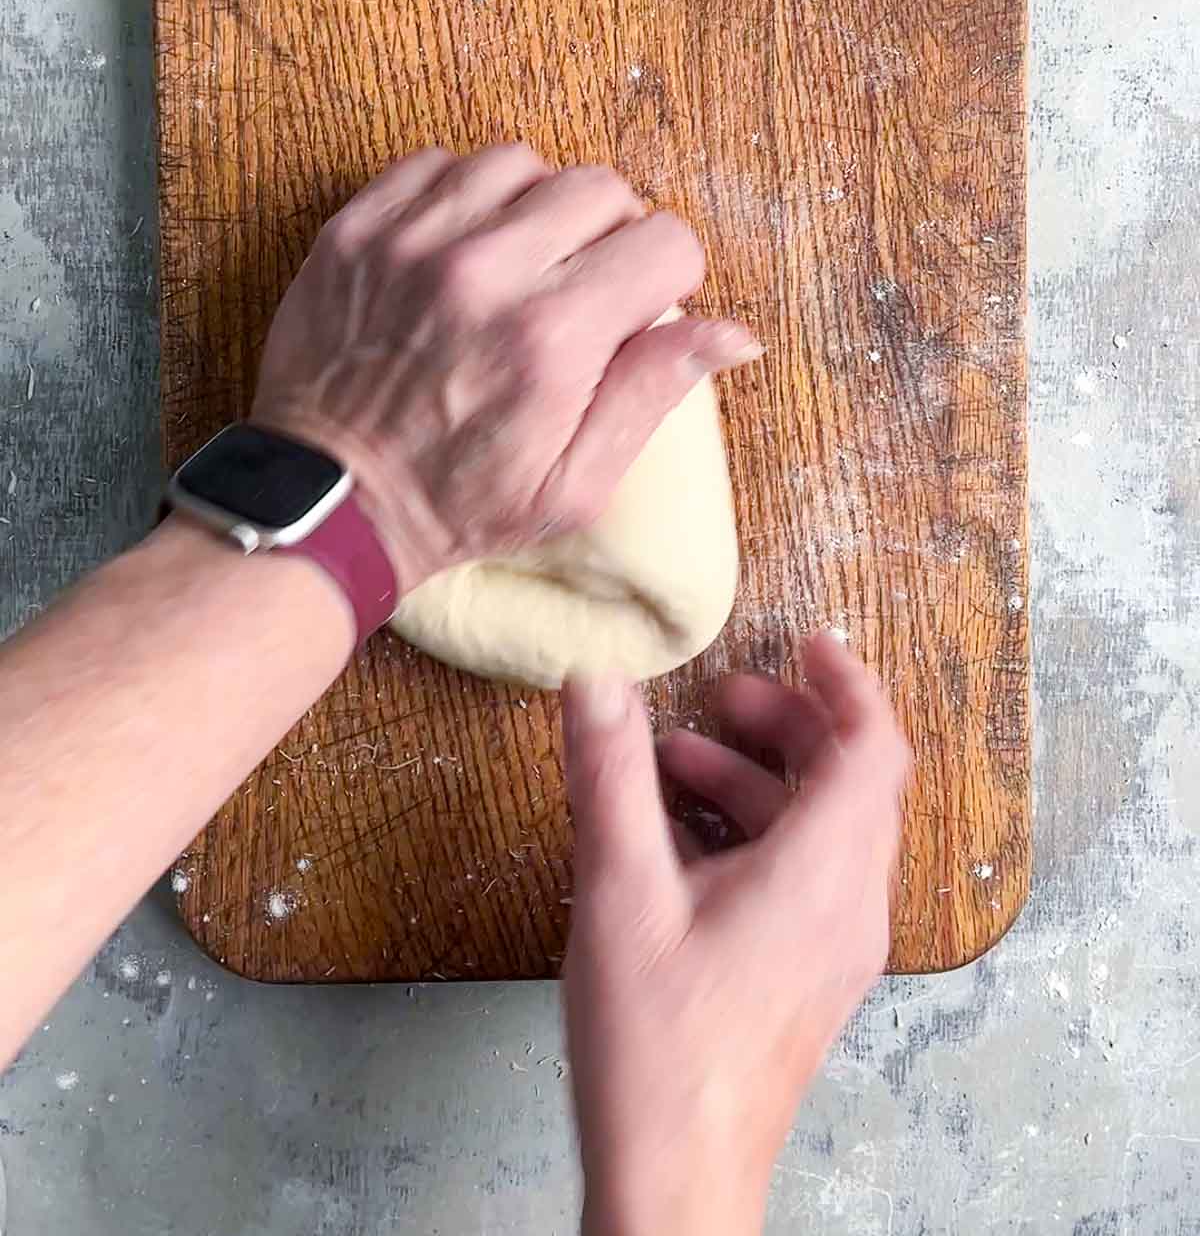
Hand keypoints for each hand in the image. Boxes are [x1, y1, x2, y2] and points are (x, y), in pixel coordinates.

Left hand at [253, 144, 758, 585]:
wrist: (327, 502)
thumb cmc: (457, 503)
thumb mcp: (575, 483)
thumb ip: (653, 393)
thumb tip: (735, 333)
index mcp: (552, 339)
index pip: (664, 240)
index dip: (667, 276)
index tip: (640, 308)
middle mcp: (485, 272)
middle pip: (600, 186)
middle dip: (611, 233)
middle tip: (582, 287)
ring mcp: (413, 240)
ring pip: (521, 162)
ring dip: (535, 206)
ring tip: (519, 264)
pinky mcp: (358, 228)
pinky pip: (438, 163)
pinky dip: (462, 196)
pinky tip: (461, 249)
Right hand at [562, 633, 909, 1235]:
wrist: (678, 1177)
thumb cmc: (657, 1051)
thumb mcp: (619, 893)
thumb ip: (609, 777)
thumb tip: (598, 683)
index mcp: (822, 875)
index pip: (873, 747)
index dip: (846, 683)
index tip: (807, 643)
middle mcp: (849, 908)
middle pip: (851, 782)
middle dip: (787, 725)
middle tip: (721, 698)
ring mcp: (837, 950)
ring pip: (827, 831)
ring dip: (762, 782)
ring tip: (678, 770)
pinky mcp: (812, 979)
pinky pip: (811, 878)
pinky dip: (762, 835)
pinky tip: (683, 844)